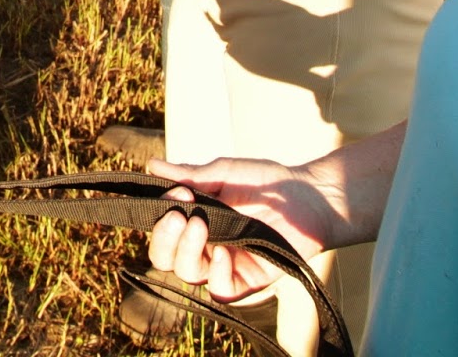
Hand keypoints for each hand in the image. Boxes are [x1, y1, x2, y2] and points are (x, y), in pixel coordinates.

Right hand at [146, 158, 338, 302]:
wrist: (306, 193)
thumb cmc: (262, 180)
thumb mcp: (221, 173)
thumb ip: (189, 175)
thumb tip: (152, 166)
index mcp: (193, 220)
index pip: (161, 231)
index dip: (159, 217)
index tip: (176, 193)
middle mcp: (204, 245)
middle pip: (166, 257)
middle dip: (165, 237)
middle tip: (179, 214)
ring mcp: (225, 265)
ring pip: (188, 274)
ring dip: (187, 249)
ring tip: (200, 225)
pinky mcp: (248, 282)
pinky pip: (222, 291)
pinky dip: (217, 275)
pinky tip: (223, 252)